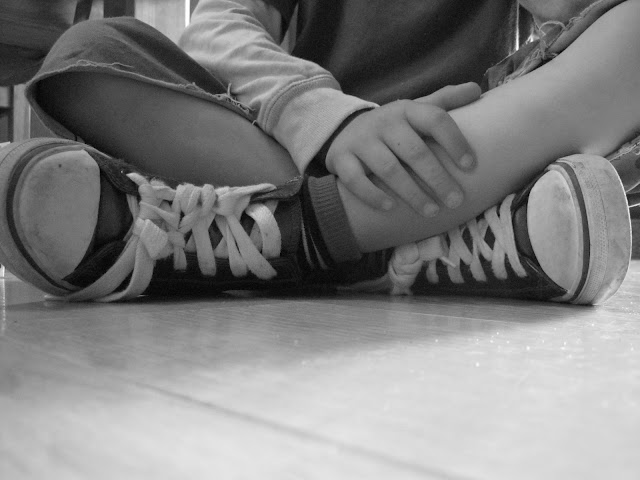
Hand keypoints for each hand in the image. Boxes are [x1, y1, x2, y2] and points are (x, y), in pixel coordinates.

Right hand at [325, 82, 480, 215]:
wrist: (344, 131)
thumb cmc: (392, 128)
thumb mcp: (414, 110)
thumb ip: (444, 101)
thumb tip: (476, 91)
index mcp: (406, 110)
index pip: (435, 119)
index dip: (455, 141)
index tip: (471, 166)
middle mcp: (383, 123)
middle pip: (414, 151)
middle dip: (437, 178)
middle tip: (456, 201)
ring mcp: (361, 141)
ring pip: (388, 169)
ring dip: (411, 193)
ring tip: (432, 212)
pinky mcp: (341, 159)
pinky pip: (355, 180)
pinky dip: (373, 194)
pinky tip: (391, 207)